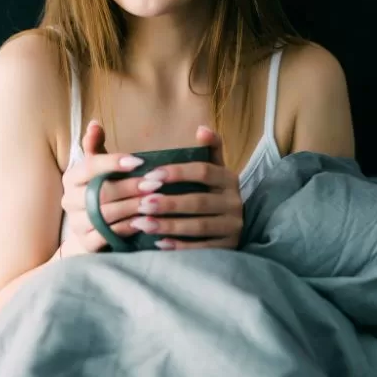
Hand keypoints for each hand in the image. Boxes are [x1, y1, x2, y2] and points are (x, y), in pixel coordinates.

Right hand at [59, 120, 148, 254]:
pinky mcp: (86, 243)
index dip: (114, 163)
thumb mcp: (99, 167)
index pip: (90, 166)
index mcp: (72, 177)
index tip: (140, 161)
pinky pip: (108, 235)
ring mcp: (76, 223)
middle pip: (101, 192)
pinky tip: (145, 221)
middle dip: (131, 187)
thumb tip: (94, 124)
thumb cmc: (101, 191)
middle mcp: (69, 200)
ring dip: (133, 207)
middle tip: (156, 184)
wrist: (92, 229)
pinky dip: (128, 227)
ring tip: (156, 201)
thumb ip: (96, 146)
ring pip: (106, 214)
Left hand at [128, 126, 243, 250]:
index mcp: (229, 178)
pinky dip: (180, 246)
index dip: (177, 173)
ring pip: (199, 226)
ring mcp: (233, 226)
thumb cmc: (214, 193)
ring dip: (169, 225)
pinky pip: (202, 248)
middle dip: (168, 203)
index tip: (150, 176)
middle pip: (199, 201)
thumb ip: (210, 149)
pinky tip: (159, 244)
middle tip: (141, 203)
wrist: (235, 225)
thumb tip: (201, 128)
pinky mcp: (229, 247)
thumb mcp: (216, 169)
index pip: (203, 171)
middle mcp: (234, 202)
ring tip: (143, 224)